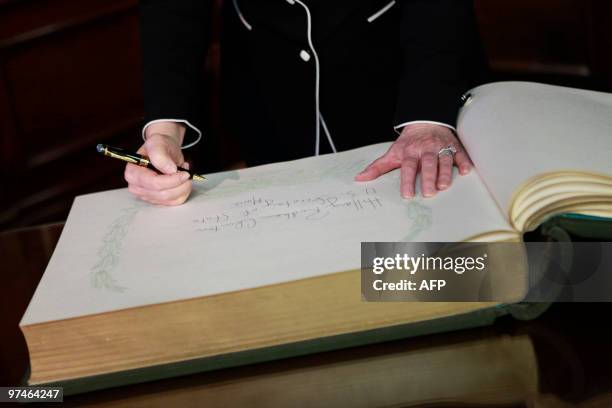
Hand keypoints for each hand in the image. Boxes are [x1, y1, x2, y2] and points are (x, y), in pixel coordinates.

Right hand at [124, 122, 192, 205]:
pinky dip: (184, 191)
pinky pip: (176, 201)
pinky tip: (181, 180)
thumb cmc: (159, 146)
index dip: (172, 179)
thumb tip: (170, 170)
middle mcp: (137, 187)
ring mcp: (148, 196)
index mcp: (132, 173)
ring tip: (183, 172)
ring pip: (171, 199)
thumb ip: (160, 155)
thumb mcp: (158, 143)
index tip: (185, 172)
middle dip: (180, 183)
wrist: (165, 150)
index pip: (154, 183)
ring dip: (183, 186)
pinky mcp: (159, 200)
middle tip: (186, 171)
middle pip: (163, 194)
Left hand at [355, 123, 471, 197]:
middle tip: (429, 194)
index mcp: (409, 153)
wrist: (425, 122)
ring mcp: (441, 147)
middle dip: (428, 178)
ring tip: (444, 186)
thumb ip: (377, 167)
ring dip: (445, 172)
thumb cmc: (408, 143)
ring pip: (444, 160)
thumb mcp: (392, 153)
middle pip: (427, 165)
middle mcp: (425, 150)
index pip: (408, 168)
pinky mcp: (454, 146)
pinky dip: (464, 161)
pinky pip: (460, 154)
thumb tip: (359, 179)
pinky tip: (466, 171)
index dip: (407, 181)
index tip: (407, 194)